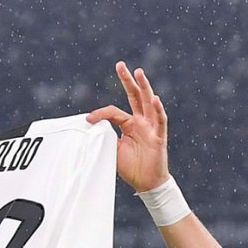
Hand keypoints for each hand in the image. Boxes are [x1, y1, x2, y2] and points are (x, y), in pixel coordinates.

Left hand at [87, 62, 170, 192]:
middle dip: (127, 80)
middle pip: (135, 96)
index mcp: (129, 124)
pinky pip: (160, 121)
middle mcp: (141, 122)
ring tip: (138, 72)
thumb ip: (104, 136)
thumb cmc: (131, 166)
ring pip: (148, 103)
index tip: (88, 119)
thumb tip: (90, 128)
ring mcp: (151, 128)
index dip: (100, 113)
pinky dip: (157, 110)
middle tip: (120, 65)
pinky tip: (154, 99)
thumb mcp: (113, 149)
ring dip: (143, 87)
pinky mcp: (159, 137)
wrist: (146, 183)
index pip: (114, 112)